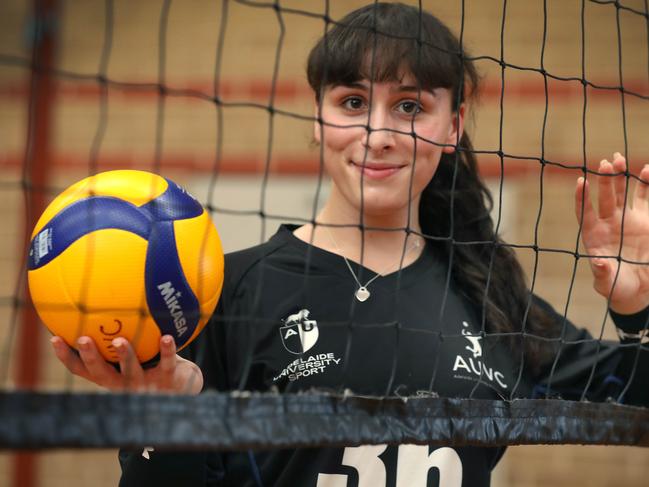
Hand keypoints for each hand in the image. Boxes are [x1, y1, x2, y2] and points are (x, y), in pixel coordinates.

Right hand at [50, 335, 203, 393]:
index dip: (67, 357)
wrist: (184, 386)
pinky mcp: (168, 380)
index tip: (54, 339)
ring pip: (132, 372)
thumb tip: (105, 297)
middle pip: (102, 374)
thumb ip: (121, 333)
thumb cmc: (152, 363)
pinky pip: (167, 363)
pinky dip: (167, 350)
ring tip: (119, 340)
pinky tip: (167, 336)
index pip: (83, 370)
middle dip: (91, 357)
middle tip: (83, 339)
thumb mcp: (135, 350)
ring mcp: (145, 384)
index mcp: (111, 376)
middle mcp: (124, 384)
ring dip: (125, 356)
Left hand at [575, 152, 648, 314]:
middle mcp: (608, 223)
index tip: (580, 182)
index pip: (584, 212)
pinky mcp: (645, 220)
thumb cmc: (617, 287)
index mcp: (594, 235)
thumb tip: (597, 262)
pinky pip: (645, 198)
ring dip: (620, 176)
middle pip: (605, 197)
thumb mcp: (607, 282)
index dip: (582, 198)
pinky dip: (645, 184)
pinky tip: (646, 169)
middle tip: (604, 163)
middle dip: (604, 180)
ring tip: (617, 158)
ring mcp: (627, 219)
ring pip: (622, 193)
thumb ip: (602, 272)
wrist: (638, 289)